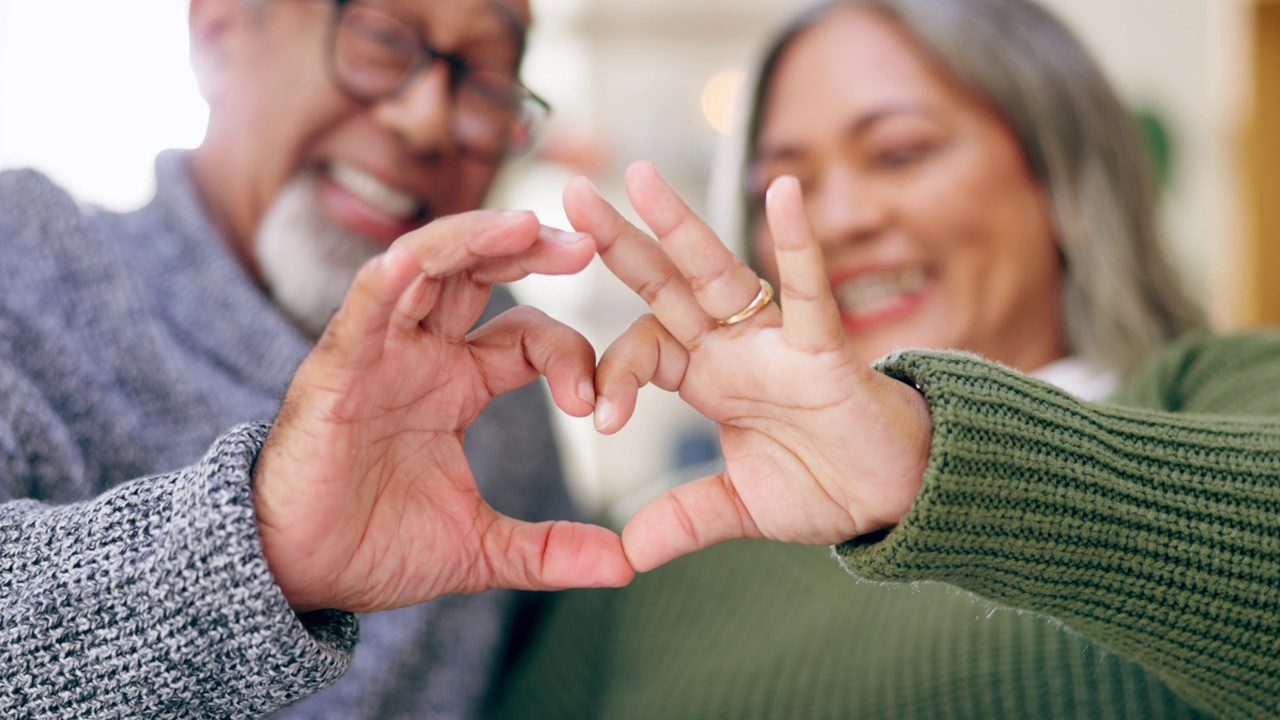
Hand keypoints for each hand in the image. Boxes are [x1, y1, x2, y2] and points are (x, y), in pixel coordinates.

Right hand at [252, 210, 633, 612]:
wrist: (298, 576)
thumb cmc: (376, 547)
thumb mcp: (482, 548)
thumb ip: (551, 550)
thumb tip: (626, 566)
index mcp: (459, 382)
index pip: (527, 335)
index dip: (569, 353)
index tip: (595, 403)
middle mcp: (421, 354)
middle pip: (479, 272)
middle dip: (532, 249)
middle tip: (587, 244)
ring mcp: (378, 354)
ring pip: (426, 267)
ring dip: (474, 239)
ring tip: (527, 225)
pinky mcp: (334, 371)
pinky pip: (362, 311)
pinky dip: (387, 282)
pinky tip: (414, 262)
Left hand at [565, 162, 933, 571]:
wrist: (895, 497)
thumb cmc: (824, 485)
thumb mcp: (738, 507)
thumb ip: (683, 520)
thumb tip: (625, 556)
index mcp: (708, 376)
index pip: (644, 346)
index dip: (612, 373)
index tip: (599, 420)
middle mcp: (733, 348)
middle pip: (665, 284)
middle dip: (620, 241)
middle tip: (571, 193)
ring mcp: (776, 343)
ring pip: (720, 273)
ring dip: (680, 225)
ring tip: (639, 176)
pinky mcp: (825, 350)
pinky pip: (809, 292)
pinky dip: (797, 245)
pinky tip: (783, 191)